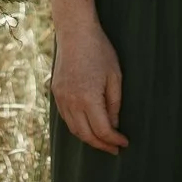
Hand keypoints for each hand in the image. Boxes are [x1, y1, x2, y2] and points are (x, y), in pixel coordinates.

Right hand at [50, 22, 127, 154]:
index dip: (114, 140)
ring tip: (103, 141)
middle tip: (115, 149)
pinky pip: (66, 118)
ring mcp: (61, 98)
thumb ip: (114, 104)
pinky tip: (88, 126)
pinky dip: (77, 127)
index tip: (124, 143)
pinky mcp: (56, 93)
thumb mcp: (115, 76)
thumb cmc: (99, 51)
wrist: (75, 32)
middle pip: (86, 135)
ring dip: (89, 138)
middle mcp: (72, 102)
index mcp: (88, 98)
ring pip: (74, 129)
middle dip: (102, 145)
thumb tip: (113, 125)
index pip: (102, 130)